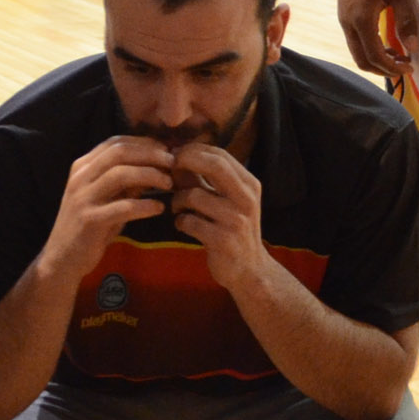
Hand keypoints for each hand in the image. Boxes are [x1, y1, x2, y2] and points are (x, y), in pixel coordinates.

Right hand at [38, 137, 171, 279]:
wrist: (63, 258)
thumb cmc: (90, 225)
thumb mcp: (107, 197)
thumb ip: (126, 181)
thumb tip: (157, 165)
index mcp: (83, 167)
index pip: (116, 142)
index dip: (144, 143)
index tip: (166, 150)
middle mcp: (80, 177)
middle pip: (119, 152)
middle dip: (150, 154)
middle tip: (173, 162)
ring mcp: (83, 198)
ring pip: (120, 174)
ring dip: (150, 175)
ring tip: (169, 183)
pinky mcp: (90, 220)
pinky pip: (123, 207)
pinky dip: (145, 205)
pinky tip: (159, 208)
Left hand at [171, 145, 267, 299]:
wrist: (249, 269)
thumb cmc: (233, 229)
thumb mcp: (227, 201)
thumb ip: (206, 180)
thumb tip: (176, 157)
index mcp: (250, 184)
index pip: (221, 155)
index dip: (194, 150)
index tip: (174, 154)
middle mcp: (247, 199)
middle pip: (215, 165)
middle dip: (186, 161)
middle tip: (168, 169)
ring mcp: (236, 220)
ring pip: (194, 196)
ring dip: (177, 201)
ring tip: (178, 208)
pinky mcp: (223, 240)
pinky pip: (189, 221)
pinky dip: (180, 222)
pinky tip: (184, 226)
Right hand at [334, 0, 418, 80]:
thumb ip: (406, 19)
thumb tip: (412, 48)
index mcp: (361, 19)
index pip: (374, 56)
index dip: (392, 67)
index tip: (410, 67)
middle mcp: (348, 24)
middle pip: (362, 61)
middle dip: (383, 69)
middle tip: (404, 67)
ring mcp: (343, 20)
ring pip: (357, 53)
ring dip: (376, 60)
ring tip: (398, 57)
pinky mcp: (344, 16)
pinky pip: (355, 42)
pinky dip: (370, 50)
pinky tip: (386, 44)